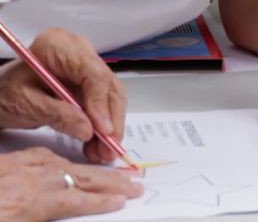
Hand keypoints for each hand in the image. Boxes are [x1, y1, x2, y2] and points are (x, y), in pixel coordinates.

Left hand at [0, 28, 126, 163]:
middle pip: (107, 84)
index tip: (102, 131)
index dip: (100, 102)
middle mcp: (80, 49)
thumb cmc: (5, 95)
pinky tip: (97, 145)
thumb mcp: (25, 105)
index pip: (92, 73)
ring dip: (110, 125)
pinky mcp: (90, 78)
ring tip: (103, 152)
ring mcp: (87, 63)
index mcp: (59, 45)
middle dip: (110, 119)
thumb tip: (88, 130)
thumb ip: (56, 115)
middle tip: (109, 149)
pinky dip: (103, 124)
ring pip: (111, 94)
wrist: (0, 96)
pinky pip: (104, 100)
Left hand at [0, 147, 141, 220]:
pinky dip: (57, 158)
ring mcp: (17, 168)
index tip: (121, 200)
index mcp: (34, 202)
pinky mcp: (5, 162)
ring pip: (63, 163)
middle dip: (108, 181)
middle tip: (132, 184)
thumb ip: (50, 213)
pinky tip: (62, 161)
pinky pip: (38, 155)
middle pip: (78, 178)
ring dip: (88, 168)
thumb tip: (76, 197)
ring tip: (108, 172)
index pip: (79, 199)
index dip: (102, 200)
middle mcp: (32, 180)